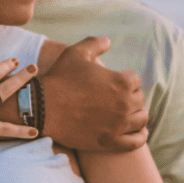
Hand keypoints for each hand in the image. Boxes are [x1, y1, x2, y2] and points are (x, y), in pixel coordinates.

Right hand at [39, 36, 147, 151]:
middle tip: (117, 99)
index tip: (114, 84)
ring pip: (141, 119)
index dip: (125, 80)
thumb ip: (95, 43)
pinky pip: (135, 142)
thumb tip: (108, 41)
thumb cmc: (60, 78)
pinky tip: (138, 132)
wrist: (43, 108)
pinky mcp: (110, 142)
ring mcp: (119, 125)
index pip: (136, 81)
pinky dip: (140, 136)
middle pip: (139, 100)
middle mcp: (125, 103)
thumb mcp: (76, 53)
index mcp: (122, 81)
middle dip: (130, 97)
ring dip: (136, 115)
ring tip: (127, 114)